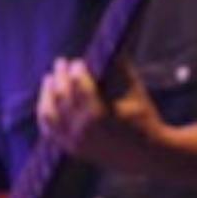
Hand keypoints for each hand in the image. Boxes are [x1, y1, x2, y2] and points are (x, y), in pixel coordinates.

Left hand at [36, 56, 168, 171]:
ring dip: (47, 93)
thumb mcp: (135, 92)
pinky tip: (47, 99)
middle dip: (60, 77)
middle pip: (62, 98)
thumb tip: (109, 41)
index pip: (79, 87)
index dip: (76, 72)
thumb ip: (119, 68)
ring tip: (49, 79)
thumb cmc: (144, 118)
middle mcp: (84, 131)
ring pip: (49, 114)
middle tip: (61, 63)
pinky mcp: (73, 150)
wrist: (151, 156)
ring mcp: (76, 142)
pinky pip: (50, 130)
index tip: (77, 62)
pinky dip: (45, 113)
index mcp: (100, 116)